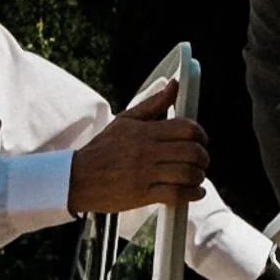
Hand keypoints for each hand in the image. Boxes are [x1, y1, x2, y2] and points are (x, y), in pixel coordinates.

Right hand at [67, 81, 209, 211]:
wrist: (77, 178)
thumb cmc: (102, 149)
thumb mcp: (125, 120)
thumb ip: (153, 104)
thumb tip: (174, 86)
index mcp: (144, 131)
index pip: (186, 128)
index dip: (200, 134)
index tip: (201, 140)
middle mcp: (146, 151)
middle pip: (191, 151)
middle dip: (203, 157)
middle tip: (201, 160)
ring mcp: (144, 174)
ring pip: (187, 173)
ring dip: (198, 176)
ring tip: (197, 176)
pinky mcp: (142, 194)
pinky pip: (176, 194)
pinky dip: (192, 194)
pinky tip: (194, 191)